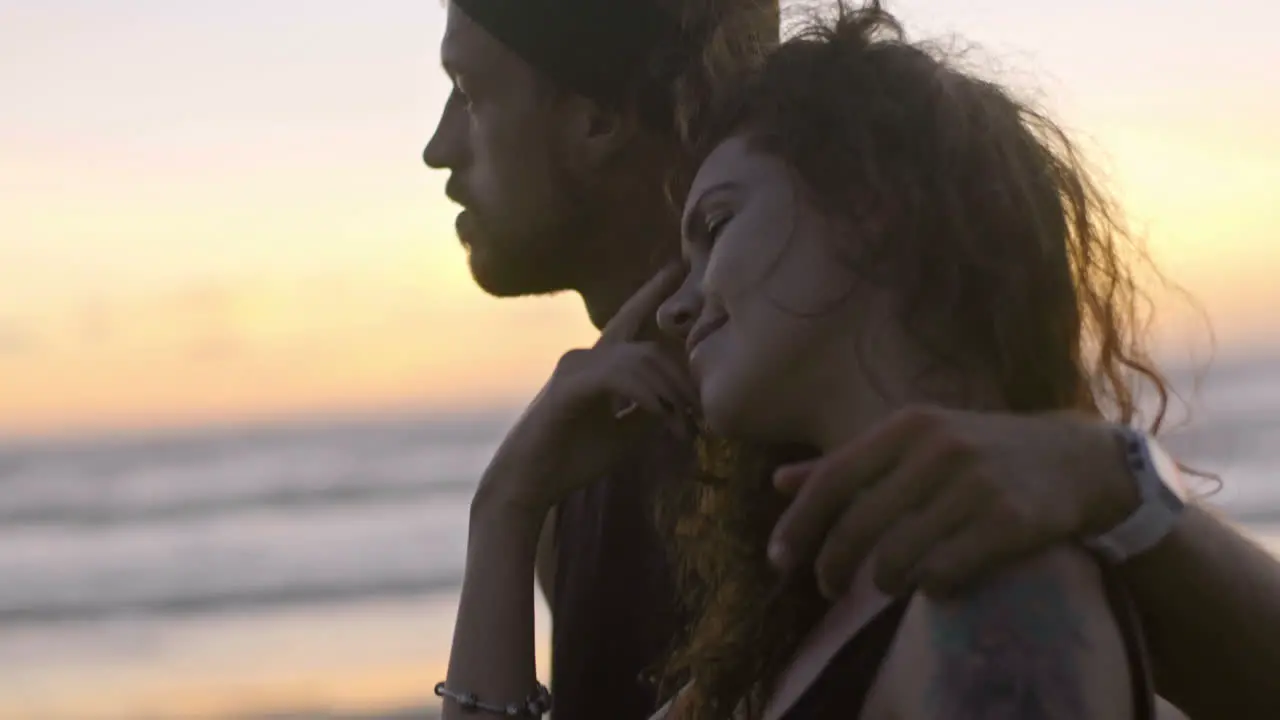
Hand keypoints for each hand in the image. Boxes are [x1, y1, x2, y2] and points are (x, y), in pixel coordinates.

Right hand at [478, 264, 696, 512]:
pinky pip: (620, 377)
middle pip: (649, 351)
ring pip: (639, 361)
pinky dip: (648, 396)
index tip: (677, 266)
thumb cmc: (572, 459)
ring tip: (683, 427)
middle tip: (699, 419)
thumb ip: (649, 410)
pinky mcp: (568, 386)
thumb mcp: (624, 433)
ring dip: (670, 395)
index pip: (629, 319)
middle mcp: (584, 357)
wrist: (529, 485)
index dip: (651, 292)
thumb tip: (683, 400)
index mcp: (597, 366)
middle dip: (682, 383)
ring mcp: (574, 368)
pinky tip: (662, 416)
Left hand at [768, 406, 1138, 598]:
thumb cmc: (978, 453)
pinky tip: (935, 582)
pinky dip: (928, 589)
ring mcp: (975, 487)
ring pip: (897, 558)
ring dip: (882, 582)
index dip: (798, 524)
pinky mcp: (1009, 524)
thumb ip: (847, 464)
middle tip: (827, 588)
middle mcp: (937, 451)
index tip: (779, 560)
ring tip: (887, 583)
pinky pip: (942, 575)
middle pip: (858, 526)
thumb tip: (778, 482)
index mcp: (907, 427)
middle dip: (832, 566)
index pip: (832, 480)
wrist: (1078, 458)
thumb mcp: (912, 443)